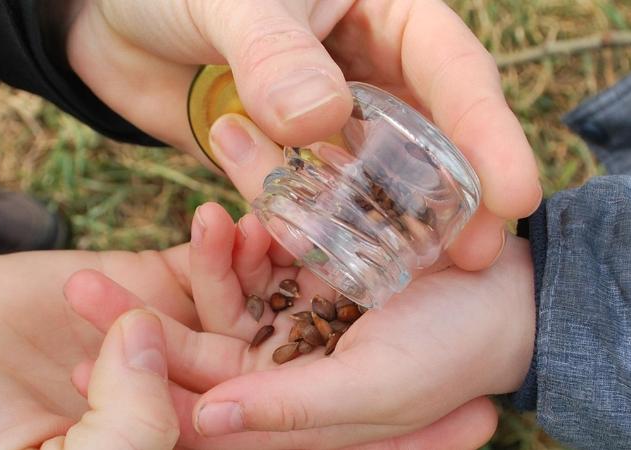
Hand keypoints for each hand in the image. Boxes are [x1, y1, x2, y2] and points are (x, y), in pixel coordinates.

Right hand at [0, 247, 493, 449]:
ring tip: (379, 246)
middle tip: (467, 317)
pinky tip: (255, 214)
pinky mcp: (139, 297)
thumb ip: (131, 432)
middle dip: (386, 362)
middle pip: (312, 387)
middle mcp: (197, 409)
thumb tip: (183, 381)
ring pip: (264, 319)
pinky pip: (205, 272)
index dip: (393, 447)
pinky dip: (232, 246)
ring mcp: (172, 350)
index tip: (476, 418)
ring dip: (317, 284)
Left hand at [65, 202, 531, 447]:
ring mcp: (295, 311)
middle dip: (140, 318)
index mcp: (290, 409)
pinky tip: (212, 210)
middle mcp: (282, 364)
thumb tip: (206, 417)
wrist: (511, 295)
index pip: (203, 406)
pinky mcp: (312, 266)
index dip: (147, 384)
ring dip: (187, 263)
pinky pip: (262, 249)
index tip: (85, 352)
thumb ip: (292, 410)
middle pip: (196, 346)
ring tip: (136, 235)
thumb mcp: (375, 390)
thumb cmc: (452, 355)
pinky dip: (238, 233)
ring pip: (223, 291)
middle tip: (78, 284)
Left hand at [67, 0, 541, 268]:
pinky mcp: (295, 160)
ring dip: (396, 224)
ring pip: (382, 178)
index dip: (489, 132)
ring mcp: (336, 121)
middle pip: (436, 138)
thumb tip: (323, 119)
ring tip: (417, 277)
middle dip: (459, 197)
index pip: (454, 71)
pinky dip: (326, 228)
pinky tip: (333, 261)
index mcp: (387, 13)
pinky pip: (322, 201)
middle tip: (477, 259)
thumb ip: (273, 53)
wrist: (113, 24)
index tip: (516, 193)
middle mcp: (374, 71)